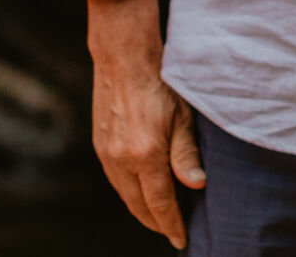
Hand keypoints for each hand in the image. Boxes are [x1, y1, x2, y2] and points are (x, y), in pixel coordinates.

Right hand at [88, 0, 205, 248]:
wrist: (123, 57)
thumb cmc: (161, 82)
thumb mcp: (182, 116)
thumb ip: (186, 154)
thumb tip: (195, 185)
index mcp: (145, 155)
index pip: (160, 203)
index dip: (171, 224)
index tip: (182, 239)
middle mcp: (121, 159)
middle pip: (138, 205)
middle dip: (156, 222)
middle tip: (172, 230)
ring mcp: (106, 152)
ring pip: (124, 194)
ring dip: (140, 208)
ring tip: (159, 216)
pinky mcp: (99, 143)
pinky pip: (114, 178)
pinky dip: (128, 191)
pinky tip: (140, 190)